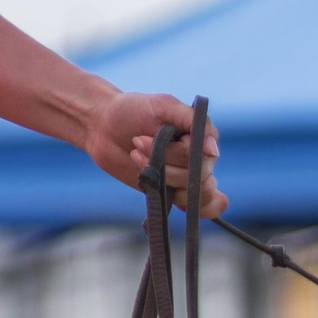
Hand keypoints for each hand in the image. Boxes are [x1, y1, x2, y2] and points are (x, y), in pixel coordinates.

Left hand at [81, 90, 226, 217]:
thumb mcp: (163, 106)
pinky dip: (184, 205)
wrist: (103, 127)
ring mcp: (188, 178)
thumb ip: (192, 121)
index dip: (179, 152)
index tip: (152, 134)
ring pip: (193, 194)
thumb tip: (214, 150)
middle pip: (199, 177)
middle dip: (165, 162)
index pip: (205, 155)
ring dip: (163, 178)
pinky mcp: (175, 193)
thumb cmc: (133, 110)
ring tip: (137, 157)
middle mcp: (201, 159)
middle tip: (138, 143)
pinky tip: (168, 193)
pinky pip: (196, 211)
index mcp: (202, 137)